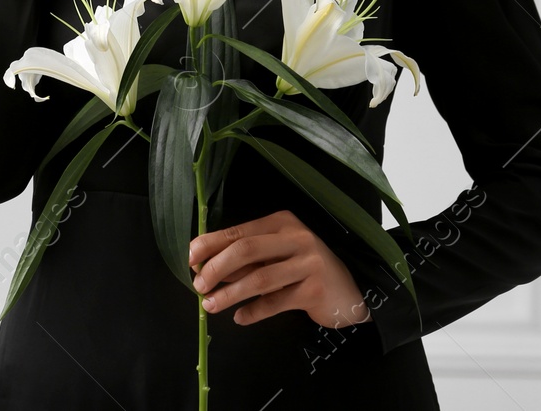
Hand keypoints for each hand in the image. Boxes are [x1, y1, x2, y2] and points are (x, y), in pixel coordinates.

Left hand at [188, 209, 371, 328]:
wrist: (350, 292)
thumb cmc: (304, 271)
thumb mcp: (276, 256)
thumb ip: (247, 259)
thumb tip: (207, 268)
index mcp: (281, 222)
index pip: (239, 231)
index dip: (211, 244)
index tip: (190, 259)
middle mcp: (296, 237)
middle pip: (246, 250)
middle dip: (217, 268)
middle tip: (198, 286)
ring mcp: (308, 263)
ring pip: (260, 278)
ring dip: (230, 294)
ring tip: (210, 305)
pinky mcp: (315, 289)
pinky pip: (276, 302)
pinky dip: (254, 311)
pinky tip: (240, 318)